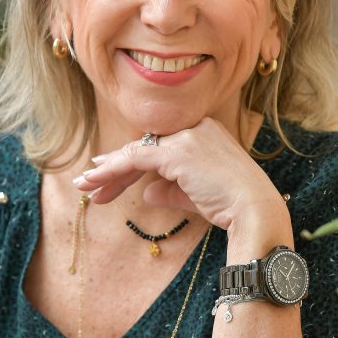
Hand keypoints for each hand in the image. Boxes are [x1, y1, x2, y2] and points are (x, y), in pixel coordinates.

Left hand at [72, 117, 291, 239]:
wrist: (254, 210)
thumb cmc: (232, 206)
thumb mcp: (195, 196)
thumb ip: (169, 190)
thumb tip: (146, 192)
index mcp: (203, 132)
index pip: (158, 146)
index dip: (129, 162)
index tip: (105, 174)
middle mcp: (195, 127)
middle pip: (144, 147)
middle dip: (114, 168)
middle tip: (87, 184)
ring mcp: (186, 136)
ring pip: (136, 152)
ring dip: (107, 171)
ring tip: (83, 186)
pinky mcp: (178, 151)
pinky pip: (136, 158)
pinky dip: (113, 170)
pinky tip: (96, 182)